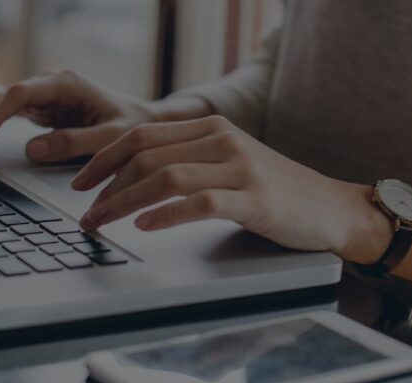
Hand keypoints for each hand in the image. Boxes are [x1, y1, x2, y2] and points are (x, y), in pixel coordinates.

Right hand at [0, 70, 157, 162]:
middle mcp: (49, 84)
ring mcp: (42, 94)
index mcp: (66, 84)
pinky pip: (3, 111)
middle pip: (0, 100)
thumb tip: (31, 150)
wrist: (145, 121)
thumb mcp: (110, 138)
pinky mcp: (40, 107)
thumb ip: (74, 143)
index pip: (20, 94)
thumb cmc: (132, 127)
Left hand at [72, 115, 391, 260]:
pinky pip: (199, 203)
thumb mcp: (231, 163)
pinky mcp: (255, 199)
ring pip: (166, 176)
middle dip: (105, 184)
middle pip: (146, 154)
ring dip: (124, 202)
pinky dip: (165, 214)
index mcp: (212, 128)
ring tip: (102, 222)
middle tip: (85, 212)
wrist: (331, 208)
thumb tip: (134, 178)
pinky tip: (144, 226)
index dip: (104, 158)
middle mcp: (223, 140)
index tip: (80, 182)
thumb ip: (191, 160)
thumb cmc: (276, 192)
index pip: (143, 134)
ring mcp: (240, 168)